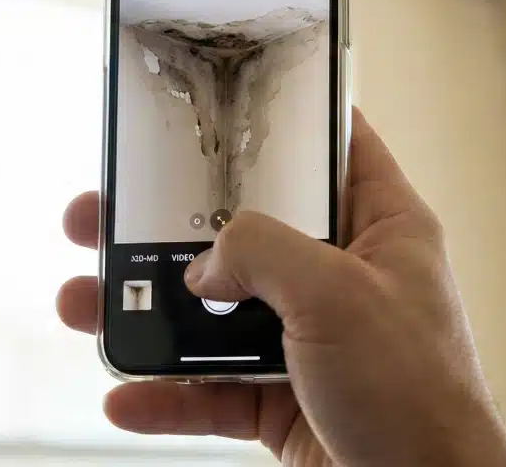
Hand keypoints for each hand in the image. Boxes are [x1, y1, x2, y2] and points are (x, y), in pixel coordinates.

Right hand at [57, 108, 505, 466]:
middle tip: (106, 216)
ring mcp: (309, 338)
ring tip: (87, 304)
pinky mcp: (283, 396)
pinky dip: (168, 392)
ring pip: (214, 311)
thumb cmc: (419, 396)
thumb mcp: (337, 296)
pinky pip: (212, 386)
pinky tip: (127, 394)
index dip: (279, 123)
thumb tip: (203, 266)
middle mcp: (343, 276)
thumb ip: (261, 252)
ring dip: (150, 313)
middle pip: (243, 232)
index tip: (217, 110)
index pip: (331, 149)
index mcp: (380, 227)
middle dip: (168, 228)